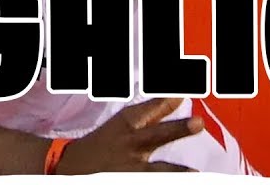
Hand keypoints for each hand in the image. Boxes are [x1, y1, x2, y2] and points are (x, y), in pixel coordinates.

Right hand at [53, 98, 202, 173]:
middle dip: (178, 129)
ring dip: (177, 170)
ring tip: (195, 172)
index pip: (151, 108)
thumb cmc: (103, 143)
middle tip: (198, 123)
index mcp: (127, 123)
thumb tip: (178, 97)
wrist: (72, 167)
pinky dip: (165, 180)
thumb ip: (152, 114)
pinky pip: (153, 179)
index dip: (169, 100)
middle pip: (157, 135)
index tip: (184, 93)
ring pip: (158, 169)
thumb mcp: (123, 124)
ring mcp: (131, 167)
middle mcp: (130, 143)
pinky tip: (184, 180)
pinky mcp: (131, 182)